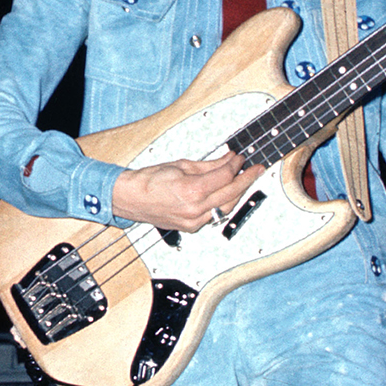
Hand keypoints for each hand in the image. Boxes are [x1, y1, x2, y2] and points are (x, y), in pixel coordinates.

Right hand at [111, 152, 264, 231]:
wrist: (130, 198)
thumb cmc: (149, 180)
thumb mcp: (181, 165)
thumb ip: (209, 165)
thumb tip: (228, 159)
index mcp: (191, 190)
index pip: (224, 176)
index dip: (236, 165)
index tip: (240, 157)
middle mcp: (194, 209)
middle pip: (230, 193)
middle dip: (246, 180)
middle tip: (255, 169)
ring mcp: (193, 221)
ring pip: (226, 208)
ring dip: (237, 193)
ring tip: (244, 181)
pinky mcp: (190, 227)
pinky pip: (214, 216)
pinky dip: (222, 204)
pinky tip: (226, 195)